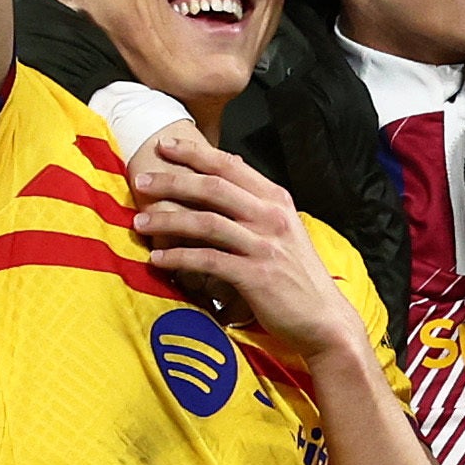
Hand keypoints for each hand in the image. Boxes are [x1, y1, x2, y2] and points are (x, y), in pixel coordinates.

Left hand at [133, 130, 367, 363]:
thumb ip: (256, 204)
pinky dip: (178, 258)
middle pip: (213, 188)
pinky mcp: (256, 276)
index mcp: (276, 200)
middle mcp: (271, 216)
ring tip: (140, 221)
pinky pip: (208, 260)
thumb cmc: (297, 275)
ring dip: (167, 220)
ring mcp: (264, 245)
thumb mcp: (283, 229)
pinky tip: (157, 259)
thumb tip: (227, 173)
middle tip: (141, 179)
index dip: (195, 154)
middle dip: (172, 180)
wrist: (324, 318)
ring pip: (206, 222)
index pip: (230, 166)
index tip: (165, 146)